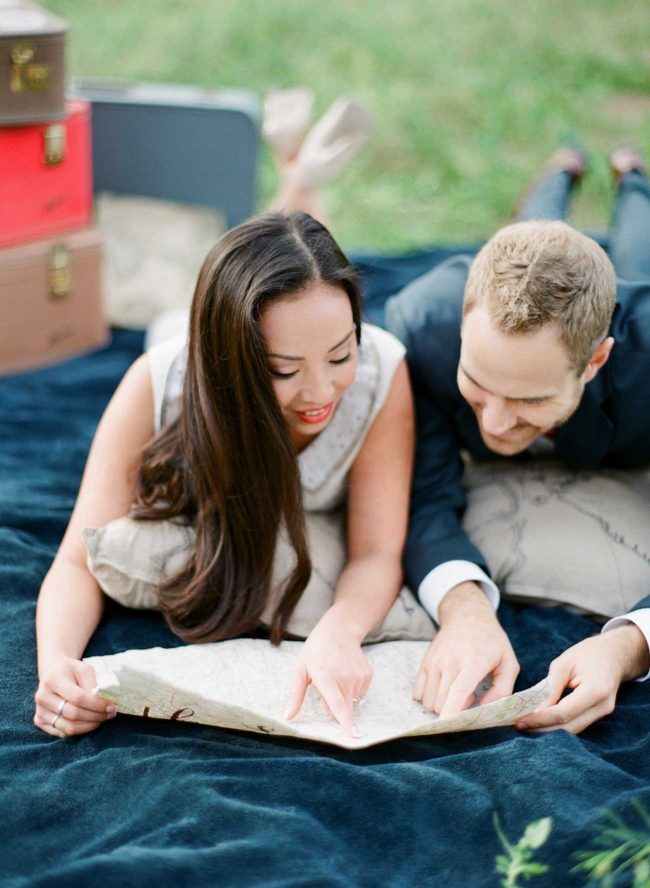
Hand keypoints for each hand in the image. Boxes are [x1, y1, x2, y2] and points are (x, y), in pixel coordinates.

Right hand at [34, 656, 115, 737]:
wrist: (52, 672)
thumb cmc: (71, 670)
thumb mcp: (84, 669)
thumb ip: (92, 685)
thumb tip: (103, 703)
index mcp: (53, 680)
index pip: (78, 698)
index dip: (97, 705)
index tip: (112, 706)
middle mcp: (42, 697)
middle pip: (73, 714)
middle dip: (96, 716)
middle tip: (110, 714)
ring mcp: (39, 710)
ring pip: (68, 728)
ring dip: (89, 726)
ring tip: (101, 719)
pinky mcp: (39, 721)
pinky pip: (62, 733)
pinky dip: (79, 730)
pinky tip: (89, 722)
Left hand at [284, 610, 371, 735]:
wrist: (339, 631)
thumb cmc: (315, 652)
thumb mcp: (300, 670)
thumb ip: (295, 696)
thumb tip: (287, 717)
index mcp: (326, 677)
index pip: (337, 704)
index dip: (346, 722)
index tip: (354, 736)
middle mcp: (345, 677)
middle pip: (345, 708)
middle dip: (335, 710)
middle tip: (326, 687)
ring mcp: (358, 676)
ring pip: (351, 702)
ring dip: (342, 697)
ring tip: (335, 676)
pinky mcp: (367, 675)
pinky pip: (359, 694)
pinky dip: (351, 690)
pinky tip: (345, 674)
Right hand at [414, 582, 519, 717]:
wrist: (466, 614)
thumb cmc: (491, 641)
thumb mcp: (508, 662)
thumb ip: (502, 690)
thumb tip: (485, 711)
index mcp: (474, 662)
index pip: (458, 692)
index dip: (451, 712)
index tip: (447, 728)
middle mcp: (450, 661)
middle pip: (442, 703)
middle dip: (454, 711)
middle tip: (470, 696)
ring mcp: (434, 661)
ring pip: (429, 701)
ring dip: (442, 705)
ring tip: (457, 691)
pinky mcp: (425, 662)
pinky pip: (419, 693)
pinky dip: (430, 698)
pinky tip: (444, 688)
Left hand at [516, 624, 649, 734]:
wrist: (614, 654)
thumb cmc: (587, 653)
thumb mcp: (564, 663)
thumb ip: (551, 687)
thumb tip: (535, 709)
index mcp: (595, 690)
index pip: (564, 712)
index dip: (540, 719)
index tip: (520, 720)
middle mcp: (602, 706)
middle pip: (569, 727)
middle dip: (542, 729)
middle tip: (518, 726)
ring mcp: (604, 713)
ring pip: (573, 730)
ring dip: (549, 730)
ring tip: (526, 725)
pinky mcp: (599, 714)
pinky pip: (577, 724)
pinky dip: (558, 725)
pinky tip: (541, 722)